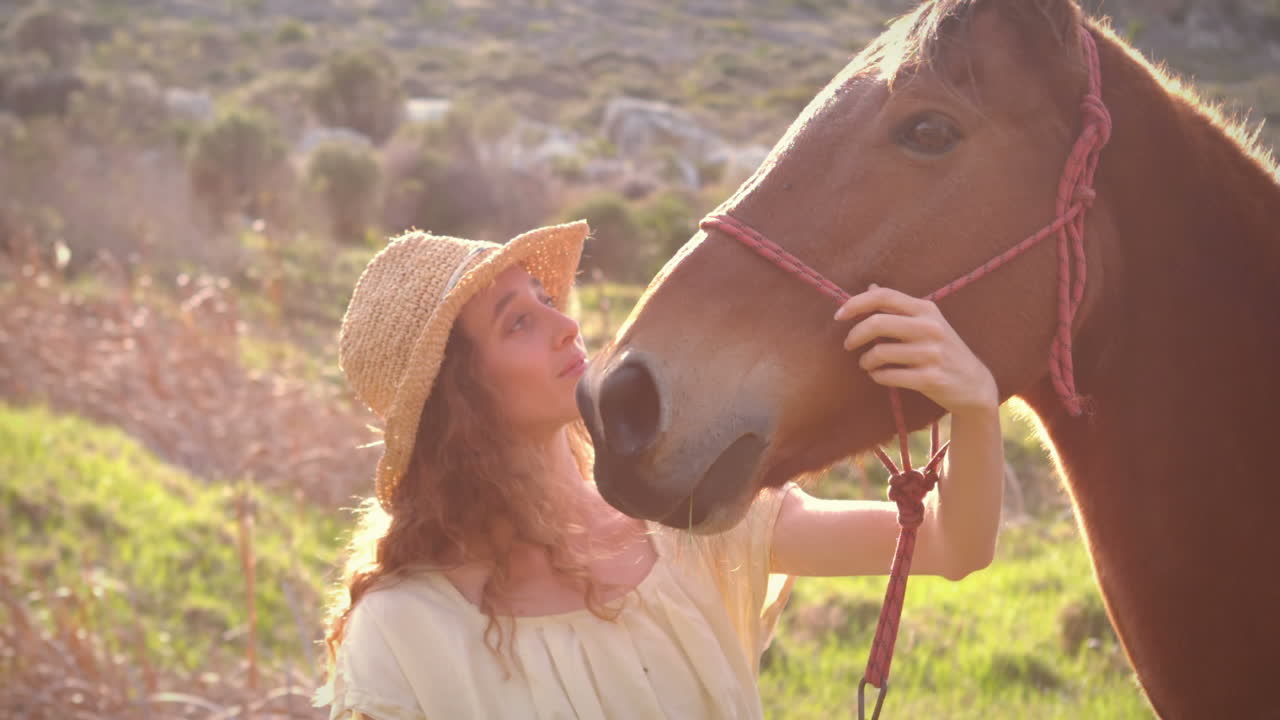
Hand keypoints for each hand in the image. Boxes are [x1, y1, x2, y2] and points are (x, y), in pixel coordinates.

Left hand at [834, 284, 997, 413]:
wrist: (974, 384)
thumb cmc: (943, 350)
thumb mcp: (927, 323)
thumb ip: (899, 307)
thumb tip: (871, 287)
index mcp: (926, 309)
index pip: (884, 296)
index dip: (856, 303)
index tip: (839, 315)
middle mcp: (930, 327)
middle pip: (877, 323)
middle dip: (855, 335)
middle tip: (849, 345)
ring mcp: (932, 353)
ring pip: (879, 353)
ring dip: (866, 361)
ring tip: (868, 364)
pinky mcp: (930, 378)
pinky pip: (888, 376)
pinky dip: (877, 376)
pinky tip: (880, 376)